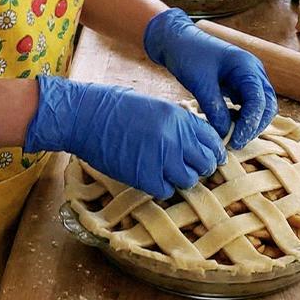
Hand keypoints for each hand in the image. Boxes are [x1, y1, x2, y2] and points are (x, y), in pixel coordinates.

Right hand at [25, 74, 225, 199]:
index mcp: (181, 118)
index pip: (212, 140)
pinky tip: (152, 178)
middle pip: (206, 163)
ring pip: (189, 180)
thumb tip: (195, 141)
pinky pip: (167, 191)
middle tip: (188, 167)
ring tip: (168, 173)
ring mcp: (162, 159)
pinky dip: (162, 187)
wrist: (88, 117)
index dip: (212, 150)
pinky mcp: (145, 177)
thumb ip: (179, 125)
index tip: (208, 156)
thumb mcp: (158, 108)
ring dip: (181, 179)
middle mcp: (176, 139)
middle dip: (200, 167)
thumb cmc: (118, 108)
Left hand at [143, 9, 277, 148]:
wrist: (179, 41)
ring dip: (250, 123)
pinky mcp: (241, 83)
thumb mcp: (200, 83)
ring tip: (230, 136)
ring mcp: (250, 77)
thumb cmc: (189, 56)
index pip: (259, 101)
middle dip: (254, 126)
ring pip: (261, 107)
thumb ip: (214, 108)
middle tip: (234, 143)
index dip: (250, 124)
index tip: (235, 141)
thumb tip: (224, 133)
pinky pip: (250, 104)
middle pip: (267, 105)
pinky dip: (243, 117)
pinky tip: (227, 124)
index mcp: (247, 66)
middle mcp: (254, 71)